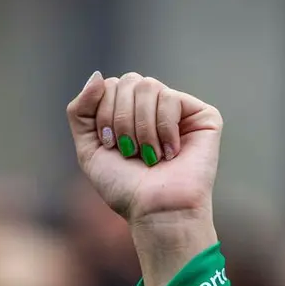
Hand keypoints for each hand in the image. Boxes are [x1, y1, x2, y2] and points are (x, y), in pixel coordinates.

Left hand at [66, 72, 222, 225]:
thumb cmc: (125, 188)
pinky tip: (171, 152)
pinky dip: (163, 128)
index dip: (104, 114)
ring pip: (148, 86)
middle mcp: (154, 108)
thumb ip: (81, 110)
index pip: (109, 85)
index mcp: (129, 113)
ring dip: (141, 127)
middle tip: (130, 151)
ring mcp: (179, 110)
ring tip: (150, 156)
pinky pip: (171, 98)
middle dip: (121, 119)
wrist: (155, 211)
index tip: (111, 146)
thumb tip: (98, 75)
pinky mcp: (203, 116)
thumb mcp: (88, 149)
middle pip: (128, 81)